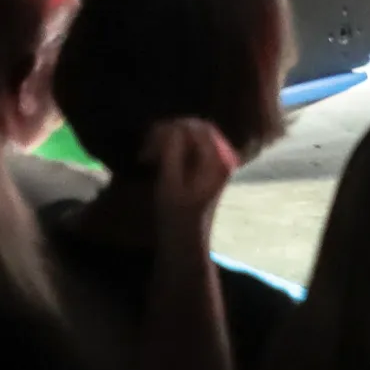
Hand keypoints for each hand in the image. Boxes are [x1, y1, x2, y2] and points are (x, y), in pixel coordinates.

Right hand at [146, 117, 237, 245]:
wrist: (186, 242)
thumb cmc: (176, 217)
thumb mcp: (169, 184)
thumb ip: (171, 152)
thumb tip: (170, 126)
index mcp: (218, 161)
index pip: (195, 127)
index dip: (170, 128)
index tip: (148, 143)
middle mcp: (223, 157)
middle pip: (195, 127)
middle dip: (168, 132)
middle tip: (146, 150)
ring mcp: (218, 161)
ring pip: (191, 134)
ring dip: (168, 139)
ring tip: (147, 156)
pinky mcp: (208, 166)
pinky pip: (191, 144)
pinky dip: (172, 146)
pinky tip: (155, 158)